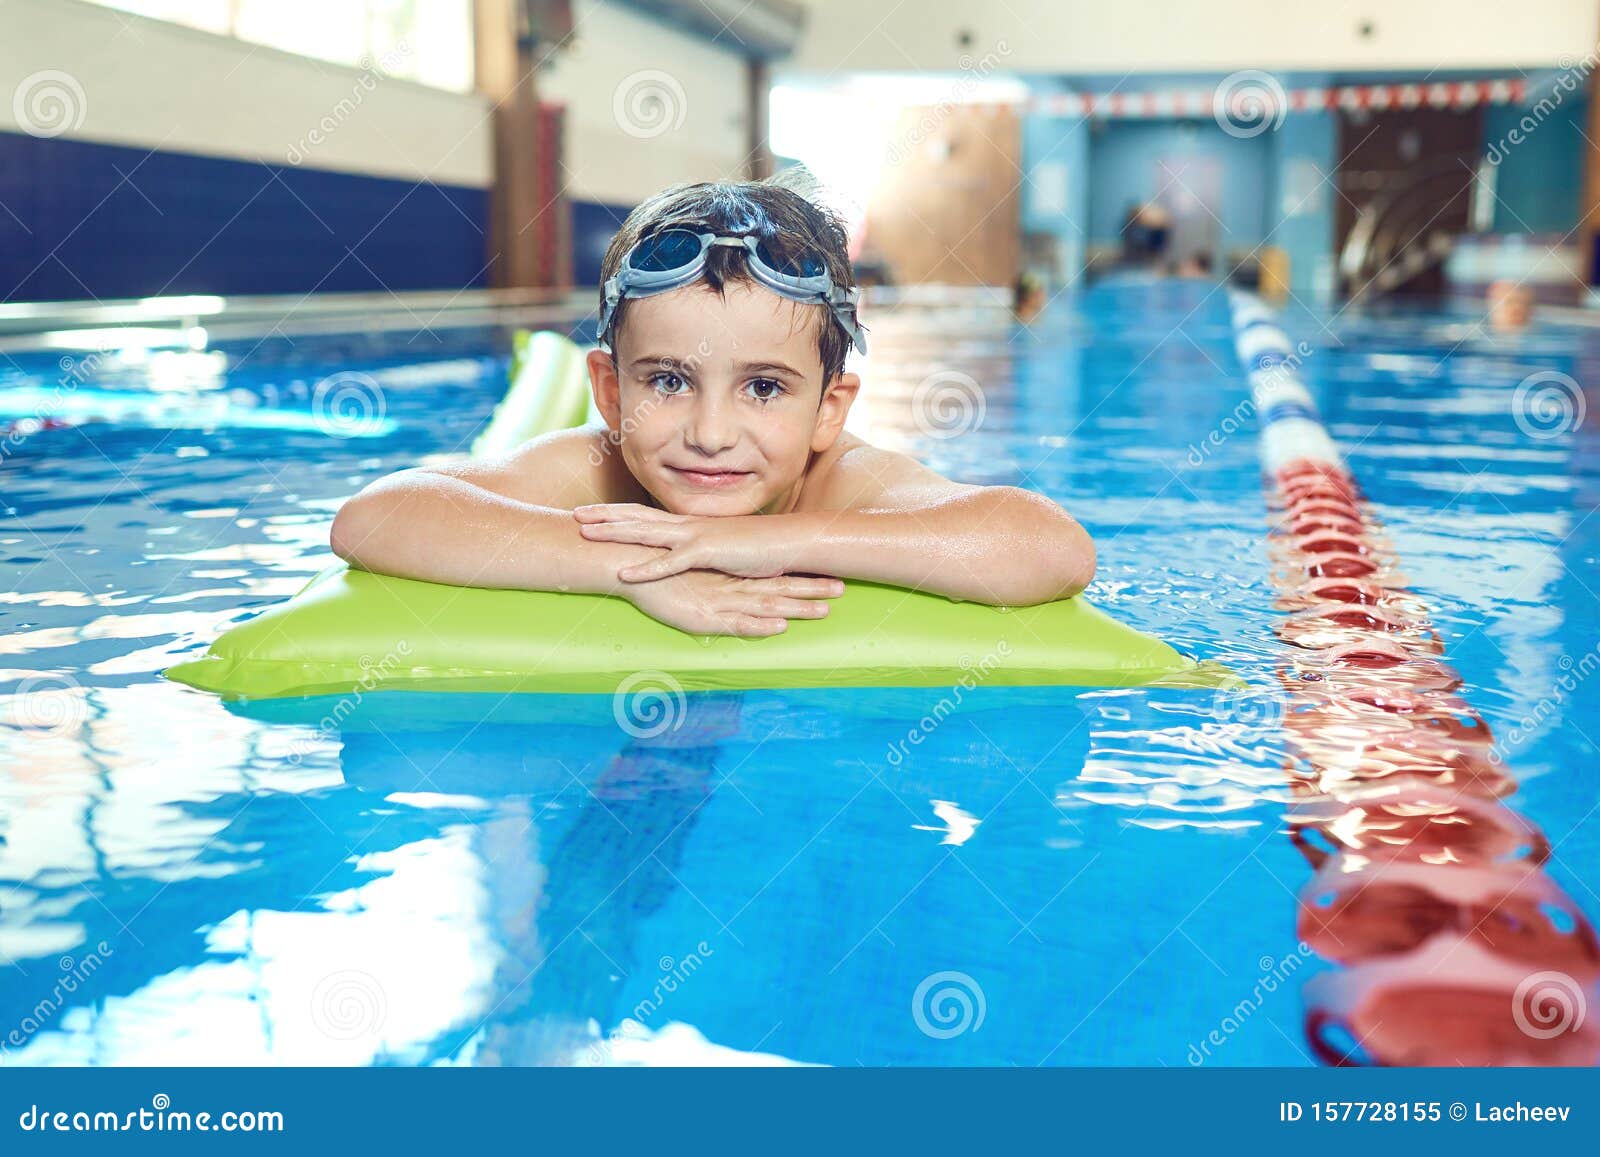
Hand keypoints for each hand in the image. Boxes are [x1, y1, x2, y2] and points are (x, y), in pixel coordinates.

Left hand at [574, 503, 795, 581]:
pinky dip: (646, 570)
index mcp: (690, 525)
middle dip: (605, 516)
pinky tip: (623, 575)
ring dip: (615, 533)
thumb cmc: (760, 546)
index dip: (617, 513)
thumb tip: (687, 554)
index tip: (592, 512)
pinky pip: (671, 564)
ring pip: (646, 534)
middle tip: (574, 515)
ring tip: (586, 534)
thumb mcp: (723, 547)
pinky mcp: (707, 554)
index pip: (646, 515)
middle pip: (638, 518)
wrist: (790, 541)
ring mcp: (696, 537)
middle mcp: (688, 526)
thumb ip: (703, 549)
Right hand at [622, 567, 843, 636]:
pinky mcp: (704, 614)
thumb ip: (712, 578)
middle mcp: (731, 586)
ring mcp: (720, 599)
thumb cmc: (658, 571)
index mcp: (731, 577)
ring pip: (766, 604)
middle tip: (844, 589)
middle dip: (812, 588)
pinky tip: (779, 627)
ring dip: (796, 607)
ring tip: (825, 610)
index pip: (774, 577)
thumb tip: (727, 579)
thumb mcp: (693, 574)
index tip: (831, 576)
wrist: (627, 563)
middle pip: (779, 587)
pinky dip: (759, 625)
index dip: (803, 577)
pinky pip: (737, 623)